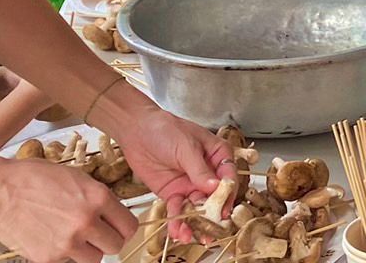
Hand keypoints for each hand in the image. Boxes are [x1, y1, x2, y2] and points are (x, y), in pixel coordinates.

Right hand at [0, 153, 138, 262]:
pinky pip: (67, 262)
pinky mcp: (48, 258)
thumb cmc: (33, 178)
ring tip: (73, 237)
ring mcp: (67, 243)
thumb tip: (112, 212)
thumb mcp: (76, 177)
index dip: (123, 227)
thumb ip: (97, 197)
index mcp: (97, 198)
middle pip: (116, 246)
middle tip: (97, 234)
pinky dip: (64, 254)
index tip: (117, 227)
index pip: (129, 225)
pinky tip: (52, 238)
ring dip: (88, 250)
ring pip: (94, 259)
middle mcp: (86, 222)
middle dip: (108, 240)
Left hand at [109, 106, 232, 244]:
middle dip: (212, 214)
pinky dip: (178, 221)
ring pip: (197, 207)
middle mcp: (207, 173)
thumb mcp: (186, 146)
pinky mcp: (173, 193)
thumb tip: (215, 187)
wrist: (136, 131)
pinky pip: (178, 209)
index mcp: (217, 156)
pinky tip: (178, 231)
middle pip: (214, 197)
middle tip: (210, 230)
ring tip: (192, 236)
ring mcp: (190, 184)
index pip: (228, 177)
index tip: (224, 208)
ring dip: (195, 223)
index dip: (227, 193)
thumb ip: (200, 169)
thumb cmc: (165, 129)